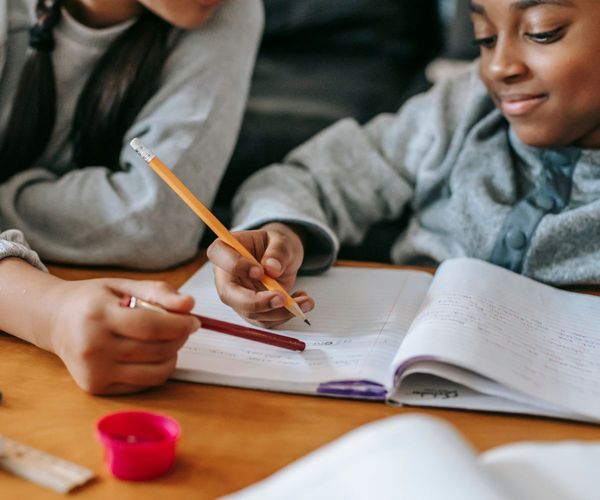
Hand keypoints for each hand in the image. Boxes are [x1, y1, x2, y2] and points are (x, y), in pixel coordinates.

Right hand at [45, 278, 199, 394]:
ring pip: (154, 372)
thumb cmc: (93, 301)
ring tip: (168, 341)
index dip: (179, 325)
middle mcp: (92, 346)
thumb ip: (158, 292)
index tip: (194, 320)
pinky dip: (156, 369)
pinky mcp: (96, 387)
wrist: (56, 320)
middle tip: (184, 327)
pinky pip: (143, 383)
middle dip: (179, 339)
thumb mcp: (124, 285)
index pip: (150, 326)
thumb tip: (189, 304)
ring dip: (172, 356)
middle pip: (155, 350)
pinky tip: (150, 354)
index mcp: (97, 315)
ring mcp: (93, 371)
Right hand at [206, 223, 314, 327]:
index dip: (236, 265)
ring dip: (279, 312)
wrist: (283, 258)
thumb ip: (278, 251)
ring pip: (250, 313)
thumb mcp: (281, 240)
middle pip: (229, 294)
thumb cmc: (276, 245)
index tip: (259, 271)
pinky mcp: (251, 310)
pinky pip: (264, 320)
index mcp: (226, 249)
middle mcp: (226, 276)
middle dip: (256, 302)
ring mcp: (237, 296)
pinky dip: (285, 316)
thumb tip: (272, 267)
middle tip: (282, 298)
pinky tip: (300, 302)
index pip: (219, 256)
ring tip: (305, 301)